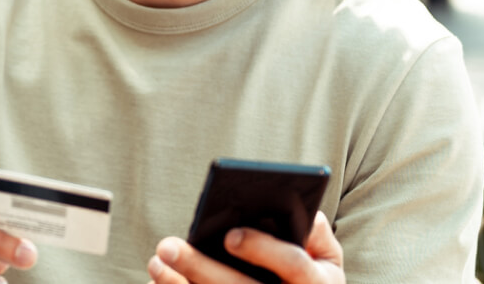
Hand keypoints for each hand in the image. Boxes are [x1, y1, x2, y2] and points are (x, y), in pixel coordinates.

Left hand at [146, 211, 343, 283]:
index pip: (292, 265)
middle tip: (167, 247)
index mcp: (316, 283)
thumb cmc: (313, 278)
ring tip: (156, 263)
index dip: (263, 249)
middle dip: (201, 268)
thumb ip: (315, 232)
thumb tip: (297, 208)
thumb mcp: (327, 258)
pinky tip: (158, 282)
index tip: (230, 235)